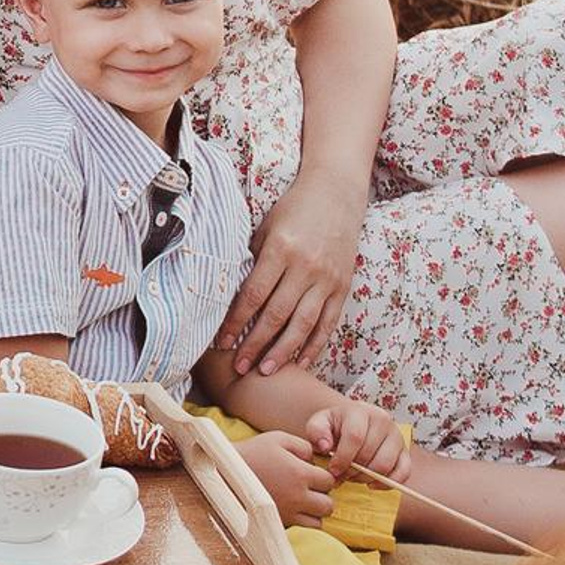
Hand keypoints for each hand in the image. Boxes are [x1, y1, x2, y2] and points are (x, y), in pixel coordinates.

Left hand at [221, 172, 365, 375]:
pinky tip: (301, 361)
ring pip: (303, 324)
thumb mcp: (266, 226)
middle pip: (276, 315)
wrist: (336, 193)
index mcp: (280, 249)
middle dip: (255, 344)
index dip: (236, 322)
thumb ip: (253, 259)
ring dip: (283, 352)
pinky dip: (315, 344)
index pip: (253, 294)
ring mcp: (327, 279)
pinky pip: (328, 322)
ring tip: (266, 371)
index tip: (221, 342)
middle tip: (239, 368)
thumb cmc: (293, 209)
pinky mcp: (344, 286)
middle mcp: (305, 267)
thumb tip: (230, 294)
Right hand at [239, 430, 334, 527]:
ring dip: (314, 511)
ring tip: (300, 500)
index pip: (329, 481)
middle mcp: (297, 496)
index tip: (312, 473)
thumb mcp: (279, 438)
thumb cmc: (252, 452)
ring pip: (318, 521)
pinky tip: (291, 508)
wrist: (224, 472)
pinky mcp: (278, 523)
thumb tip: (316, 461)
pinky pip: (301, 528)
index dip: (323, 476)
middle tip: (309, 488)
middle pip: (328, 505)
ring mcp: (288, 512)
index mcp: (300, 473)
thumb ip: (304, 447)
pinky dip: (301, 521)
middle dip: (322, 496)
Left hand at [305, 398, 408, 482]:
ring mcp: (397, 436)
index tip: (333, 470)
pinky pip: (403, 472)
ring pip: (385, 465)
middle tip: (341, 475)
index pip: (355, 437)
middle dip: (352, 470)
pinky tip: (371, 484)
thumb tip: (325, 446)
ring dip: (366, 477)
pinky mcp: (405, 452)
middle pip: (369, 454)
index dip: (343, 458)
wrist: (351, 424)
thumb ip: (316, 432)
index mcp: (360, 411)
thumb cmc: (334, 427)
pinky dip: (387, 484)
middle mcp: (382, 420)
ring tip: (353, 477)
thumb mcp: (319, 424)